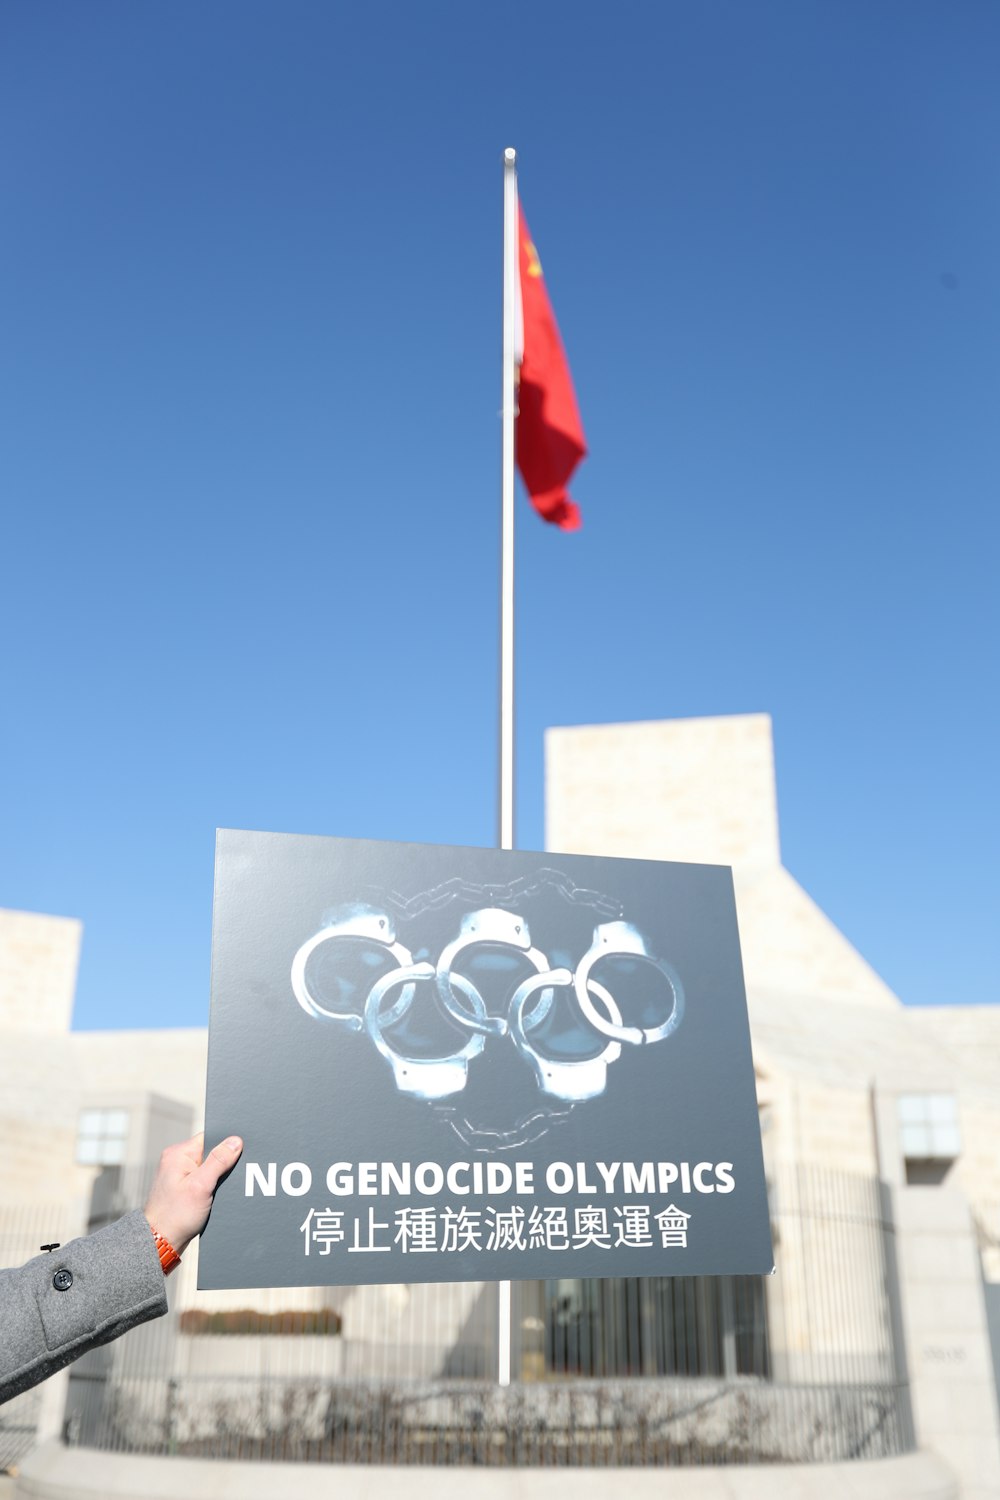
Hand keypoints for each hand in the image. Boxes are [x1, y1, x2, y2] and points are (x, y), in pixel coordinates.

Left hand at [143, 1133, 242, 1255]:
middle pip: (210, 1152)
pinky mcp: (183, 1188)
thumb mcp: (201, 1186)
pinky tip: (218, 1195)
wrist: (159, 1243)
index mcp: (178, 1154)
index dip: (226, 1144)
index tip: (241, 1153)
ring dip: (219, 1177)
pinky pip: (204, 1179)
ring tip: (224, 1189)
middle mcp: (177, 1161)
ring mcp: (179, 1175)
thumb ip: (218, 1161)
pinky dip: (213, 1186)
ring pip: (209, 1167)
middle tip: (235, 1175)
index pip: (209, 1138)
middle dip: (224, 1163)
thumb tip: (235, 1140)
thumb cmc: (176, 1215)